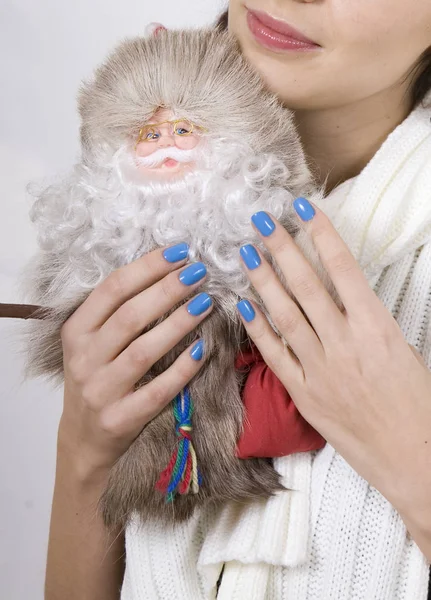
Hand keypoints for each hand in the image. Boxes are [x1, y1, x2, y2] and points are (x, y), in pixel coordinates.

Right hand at [59, 244, 212, 477]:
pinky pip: (157, 391)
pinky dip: (182, 369)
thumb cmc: (96, 379)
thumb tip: (165, 272)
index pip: (112, 289)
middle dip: (168, 290)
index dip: (148, 267)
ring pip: (143, 351)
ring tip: (206, 303)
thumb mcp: (91, 343)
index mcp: (76, 331)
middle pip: (130, 316)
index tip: (180, 252)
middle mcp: (83, 358)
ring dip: (178, 324)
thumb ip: (116, 312)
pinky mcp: (120, 419)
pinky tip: (203, 349)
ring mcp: (100, 391)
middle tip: (199, 272)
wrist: (84, 439)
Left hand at [236, 201, 430, 517]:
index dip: (320, 235)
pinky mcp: (305, 394)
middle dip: (282, 249)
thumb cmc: (418, 404)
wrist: (413, 457)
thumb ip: (369, 322)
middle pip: (306, 285)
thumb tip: (341, 296)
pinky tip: (243, 306)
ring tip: (246, 253)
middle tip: (261, 221)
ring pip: (285, 315)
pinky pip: (275, 356)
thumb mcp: (402, 349)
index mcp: (376, 327)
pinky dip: (258, 330)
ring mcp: (320, 369)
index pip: (342, 269)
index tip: (302, 210)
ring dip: (263, 281)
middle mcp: (344, 343)